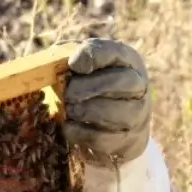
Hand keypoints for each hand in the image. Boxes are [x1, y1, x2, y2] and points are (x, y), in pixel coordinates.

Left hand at [64, 38, 151, 166]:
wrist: (118, 125)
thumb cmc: (93, 86)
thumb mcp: (82, 65)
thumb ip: (67, 55)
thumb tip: (53, 60)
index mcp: (126, 59)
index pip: (114, 52)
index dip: (91, 56)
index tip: (73, 65)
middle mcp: (138, 85)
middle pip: (120, 81)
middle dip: (86, 87)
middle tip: (68, 93)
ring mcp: (137, 114)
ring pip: (114, 112)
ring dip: (84, 111)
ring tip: (70, 109)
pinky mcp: (127, 140)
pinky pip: (102, 137)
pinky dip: (80, 132)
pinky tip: (70, 126)